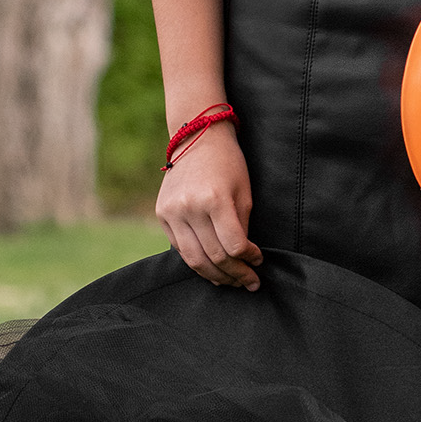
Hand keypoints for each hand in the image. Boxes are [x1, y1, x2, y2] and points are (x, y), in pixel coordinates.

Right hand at [156, 123, 262, 290]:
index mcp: (215, 200)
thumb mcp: (244, 192)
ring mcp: (172, 212)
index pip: (234, 246)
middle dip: (235, 275)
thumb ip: (242, 227)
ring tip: (231, 282)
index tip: (259, 262)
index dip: (249, 260)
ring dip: (215, 276)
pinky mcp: (161, 214)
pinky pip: (179, 248)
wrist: (197, 138)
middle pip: (214, 257)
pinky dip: (197, 261)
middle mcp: (190, 207)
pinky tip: (212, 268)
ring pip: (193, 259)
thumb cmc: (228, 163)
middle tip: (250, 283)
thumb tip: (244, 258)